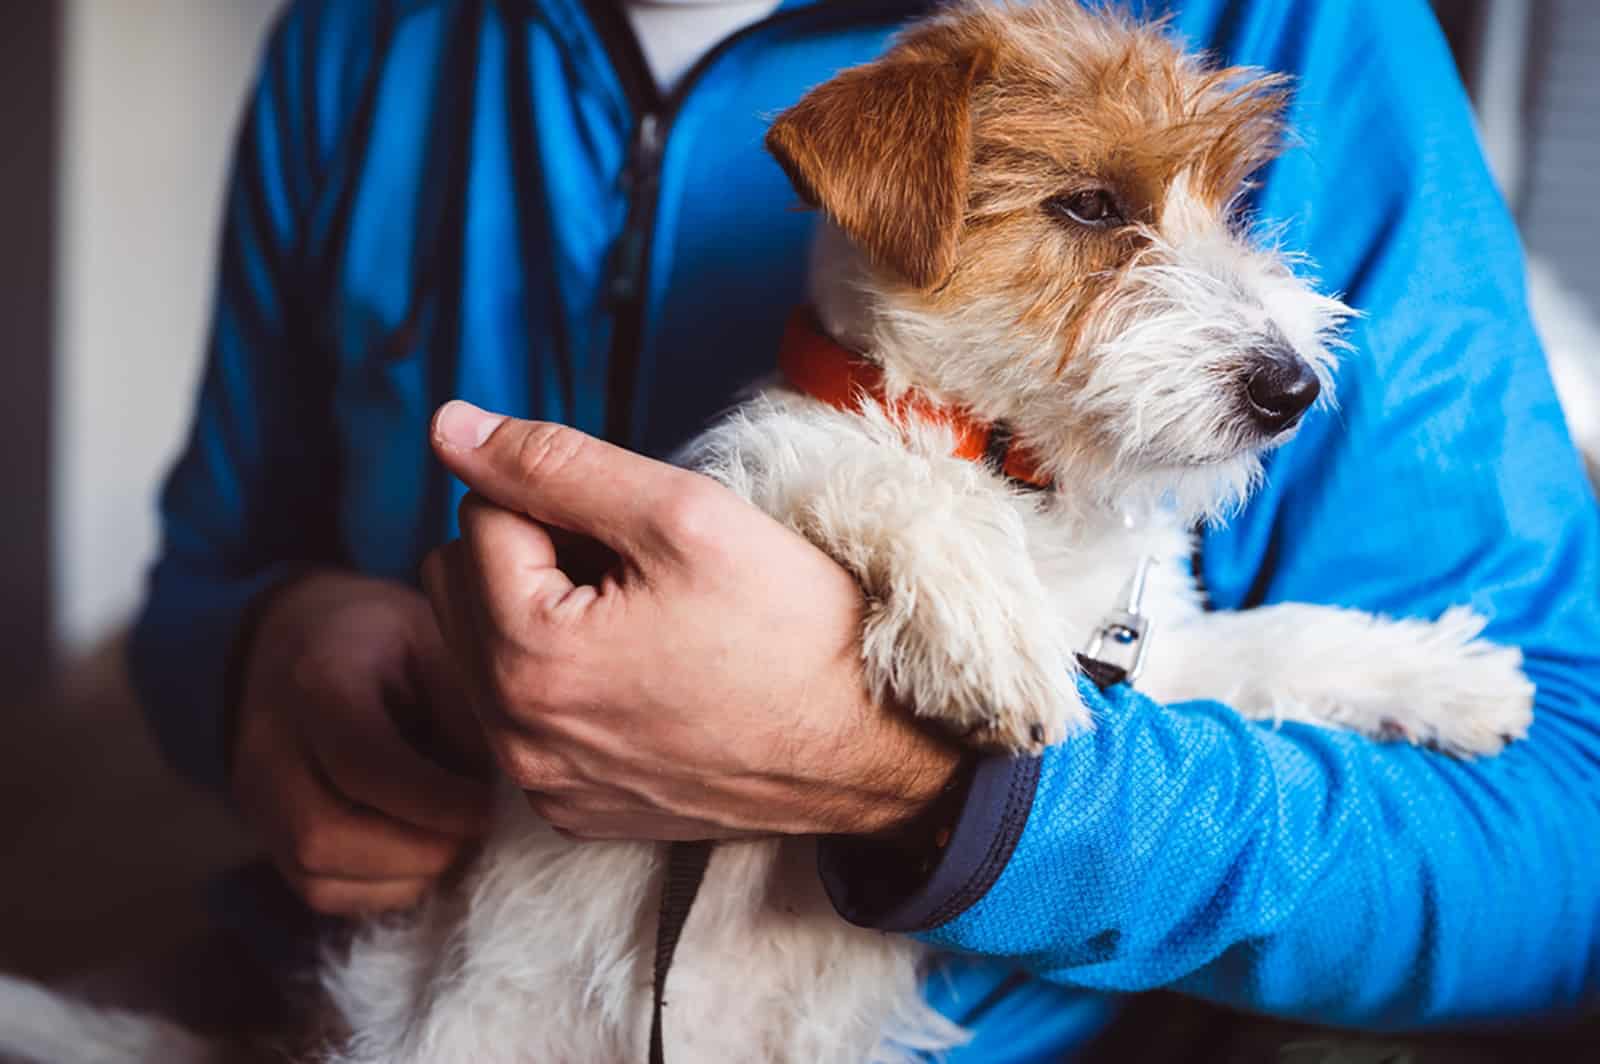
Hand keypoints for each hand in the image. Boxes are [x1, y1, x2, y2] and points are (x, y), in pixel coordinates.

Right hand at [230, 570, 493, 914]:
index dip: (434, 800)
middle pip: (324, 835)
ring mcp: (256, 799)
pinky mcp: (265, 836)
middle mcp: (268, 748)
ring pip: (320, 877)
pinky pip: (321, 892)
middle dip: (420, 850)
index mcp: (317, 682)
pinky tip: (424, 852)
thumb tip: (493, 795)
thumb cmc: (381, 641)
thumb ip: (462, 714)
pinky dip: (384, 888)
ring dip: (406, 876)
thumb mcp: (434, 644)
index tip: (489, 808)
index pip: (363, 762)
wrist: (297, 641)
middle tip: (478, 832)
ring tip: (456, 840)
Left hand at [419, 401, 962, 841]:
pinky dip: (565, 685)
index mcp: (528, 656)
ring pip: (485, 651)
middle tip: (637, 574)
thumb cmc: (794, 627)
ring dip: (542, 616)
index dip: (565, 502)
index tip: (643, 537)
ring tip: (642, 625)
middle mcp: (515, 736)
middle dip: (534, 556)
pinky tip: (644, 682)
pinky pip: (525, 718)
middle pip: (462, 586)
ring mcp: (543, 783)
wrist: (875, 748)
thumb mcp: (682, 516)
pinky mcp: (574, 810)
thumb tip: (449, 427)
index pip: (482, 515)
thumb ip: (554, 463)